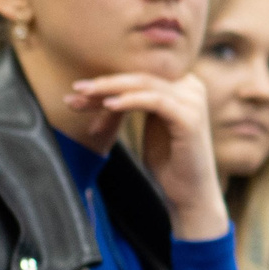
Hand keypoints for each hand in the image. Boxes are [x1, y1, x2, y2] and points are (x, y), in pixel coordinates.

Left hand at [63, 71, 228, 239]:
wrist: (190, 193)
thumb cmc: (167, 160)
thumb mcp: (147, 126)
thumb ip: (132, 103)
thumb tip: (92, 92)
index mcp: (181, 85)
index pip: (138, 76)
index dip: (107, 81)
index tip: (76, 89)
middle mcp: (190, 87)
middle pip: (140, 77)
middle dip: (104, 83)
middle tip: (76, 88)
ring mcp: (193, 101)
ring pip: (144, 84)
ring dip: (110, 89)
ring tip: (85, 95)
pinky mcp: (190, 118)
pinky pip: (154, 101)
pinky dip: (130, 101)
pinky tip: (108, 105)